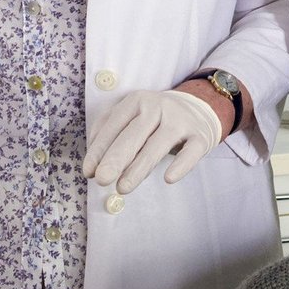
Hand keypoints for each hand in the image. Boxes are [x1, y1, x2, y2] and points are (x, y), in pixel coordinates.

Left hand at [83, 90, 223, 193]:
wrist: (199, 107)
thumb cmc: (155, 119)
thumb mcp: (131, 115)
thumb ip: (108, 132)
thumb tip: (92, 165)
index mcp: (137, 101)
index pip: (114, 125)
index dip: (99, 149)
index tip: (89, 172)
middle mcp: (158, 106)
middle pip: (134, 135)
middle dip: (116, 158)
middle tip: (102, 179)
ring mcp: (181, 120)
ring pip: (158, 145)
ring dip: (139, 168)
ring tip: (123, 188)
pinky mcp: (200, 136)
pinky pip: (191, 152)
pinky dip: (180, 165)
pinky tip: (168, 178)